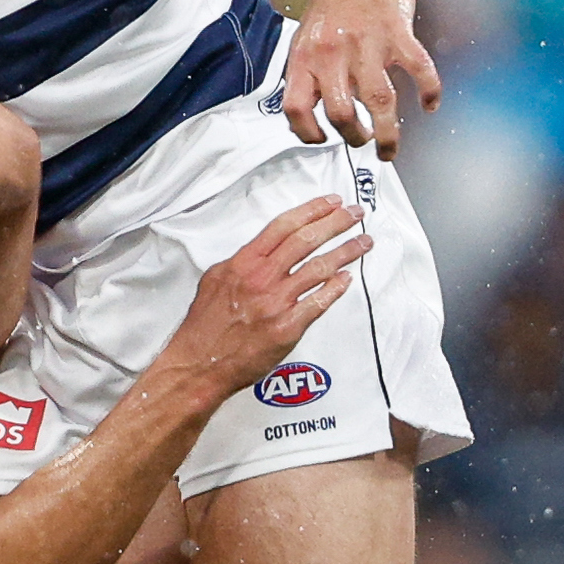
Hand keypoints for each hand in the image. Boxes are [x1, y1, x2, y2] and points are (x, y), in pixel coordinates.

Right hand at [159, 199, 367, 398]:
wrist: (200, 361)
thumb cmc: (206, 325)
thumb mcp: (215, 279)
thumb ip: (242, 263)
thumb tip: (263, 253)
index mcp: (243, 262)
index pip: (283, 226)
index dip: (311, 210)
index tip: (331, 202)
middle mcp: (261, 278)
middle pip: (306, 240)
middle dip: (336, 223)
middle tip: (356, 214)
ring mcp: (276, 302)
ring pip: (319, 268)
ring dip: (346, 252)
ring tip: (364, 243)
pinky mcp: (288, 327)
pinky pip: (318, 303)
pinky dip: (335, 288)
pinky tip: (347, 278)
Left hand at [279, 0, 441, 158]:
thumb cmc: (334, 0)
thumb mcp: (307, 36)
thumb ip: (311, 72)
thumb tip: (315, 113)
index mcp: (305, 55)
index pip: (295, 107)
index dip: (306, 132)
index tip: (321, 140)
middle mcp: (332, 52)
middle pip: (340, 112)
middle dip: (353, 138)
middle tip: (363, 141)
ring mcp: (366, 43)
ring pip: (379, 102)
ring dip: (388, 133)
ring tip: (389, 147)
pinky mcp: (398, 33)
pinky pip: (419, 71)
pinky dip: (429, 92)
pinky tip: (430, 105)